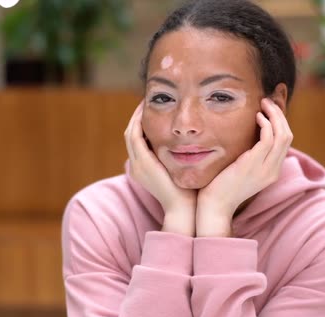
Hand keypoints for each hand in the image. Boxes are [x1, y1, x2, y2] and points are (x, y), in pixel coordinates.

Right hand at [124, 101, 197, 235]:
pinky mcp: (143, 163)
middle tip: (150, 99)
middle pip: (131, 133)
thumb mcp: (182, 168)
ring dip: (137, 115)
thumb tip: (193, 140)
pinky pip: (135, 136)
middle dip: (138, 115)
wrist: (186, 209)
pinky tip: (148, 110)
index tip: (156, 107)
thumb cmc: (190, 191)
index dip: (143, 122)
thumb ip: (181, 155)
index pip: (138, 139)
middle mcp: (137, 166)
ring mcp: (138, 165)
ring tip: (148, 100)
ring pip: (130, 132)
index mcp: (144, 169)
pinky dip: (139, 121)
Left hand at [196, 98, 293, 236]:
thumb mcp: (240, 169)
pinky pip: (268, 139)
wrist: (214, 206)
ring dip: (275, 115)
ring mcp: (266, 169)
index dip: (280, 122)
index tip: (269, 109)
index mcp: (271, 171)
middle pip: (288, 136)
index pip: (285, 142)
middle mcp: (273, 170)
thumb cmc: (220, 186)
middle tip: (267, 102)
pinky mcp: (253, 165)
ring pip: (282, 135)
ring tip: (263, 104)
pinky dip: (266, 124)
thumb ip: (247, 155)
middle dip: (280, 115)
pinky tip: (256, 117)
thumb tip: (245, 137)